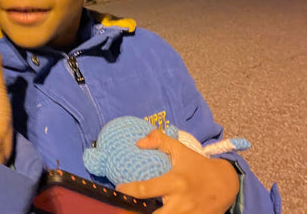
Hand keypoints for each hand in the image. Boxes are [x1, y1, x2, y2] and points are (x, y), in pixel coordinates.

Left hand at [117, 129, 238, 213]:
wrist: (227, 184)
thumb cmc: (198, 166)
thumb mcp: (180, 150)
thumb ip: (159, 140)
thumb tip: (138, 142)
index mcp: (175, 182)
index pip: (146, 189)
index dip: (129, 191)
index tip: (119, 190)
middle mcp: (181, 202)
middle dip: (138, 213)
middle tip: (125, 209)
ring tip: (136, 211)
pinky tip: (156, 212)